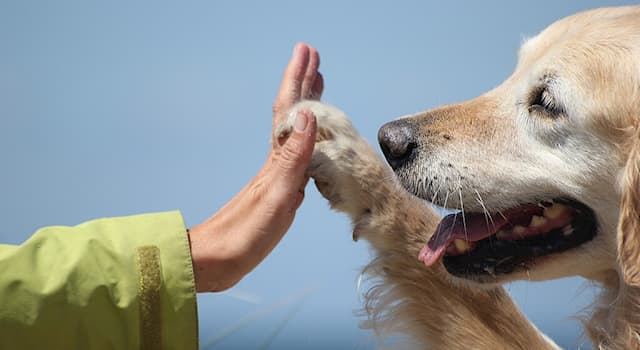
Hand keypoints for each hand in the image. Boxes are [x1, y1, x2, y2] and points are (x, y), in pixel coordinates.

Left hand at [188, 43, 322, 291]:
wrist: (217, 262)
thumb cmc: (245, 234)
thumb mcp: (276, 195)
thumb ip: (294, 157)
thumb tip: (309, 115)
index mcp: (277, 160)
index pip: (290, 110)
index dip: (298, 80)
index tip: (307, 52)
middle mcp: (276, 161)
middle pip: (291, 114)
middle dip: (302, 84)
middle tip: (313, 58)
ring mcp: (276, 175)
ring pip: (295, 131)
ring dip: (306, 106)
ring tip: (316, 88)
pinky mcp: (278, 191)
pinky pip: (298, 153)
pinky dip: (308, 138)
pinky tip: (311, 141)